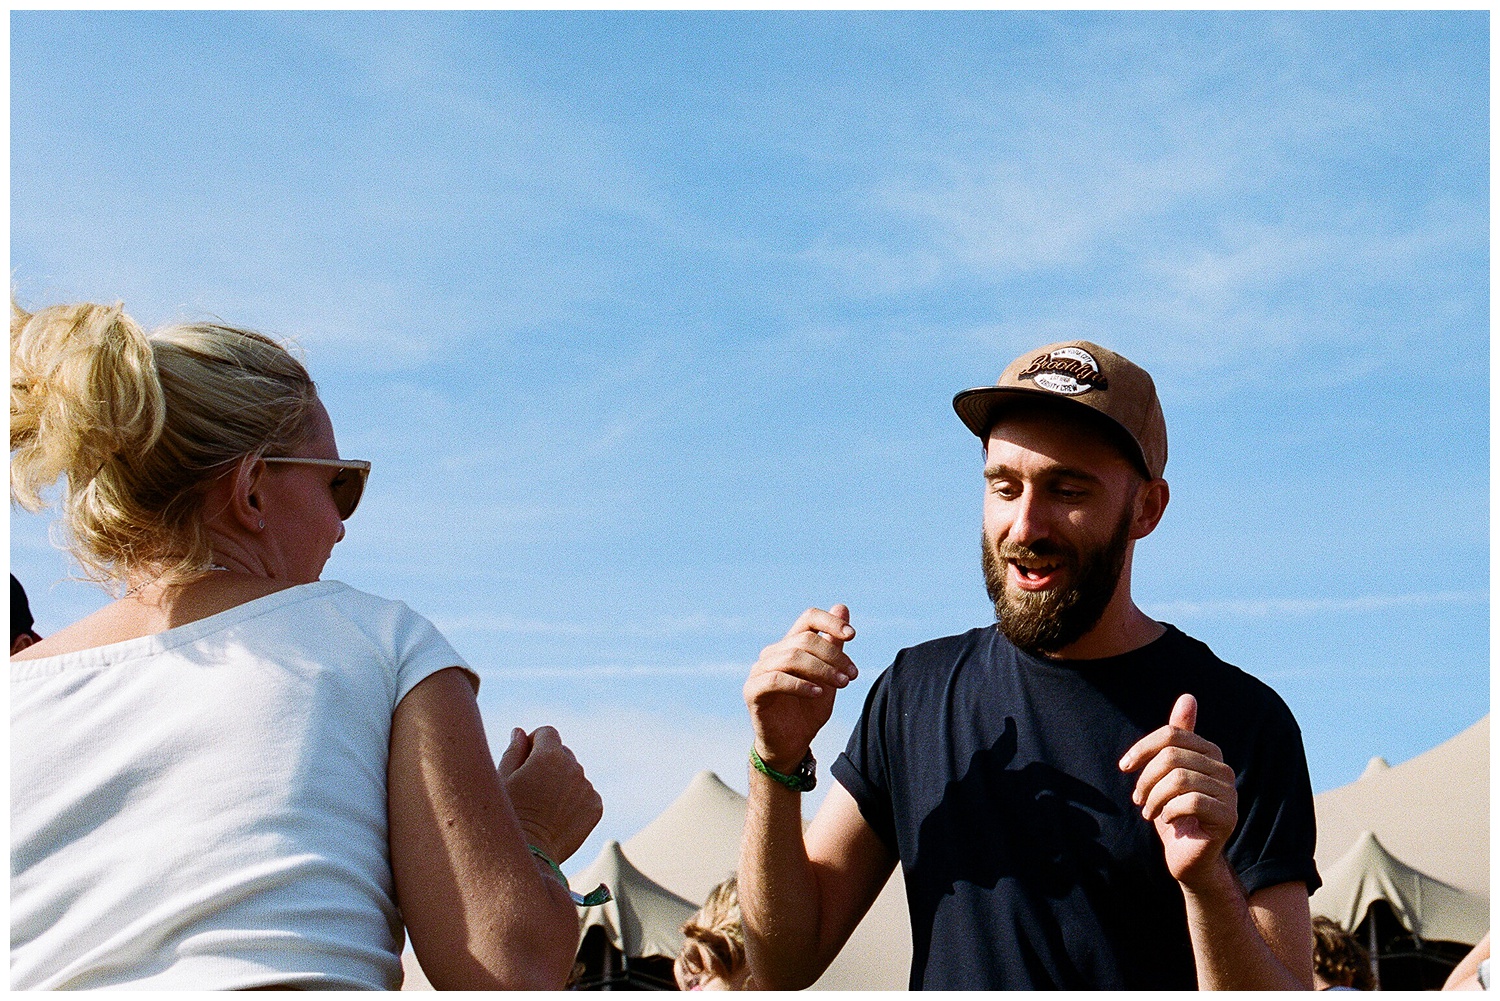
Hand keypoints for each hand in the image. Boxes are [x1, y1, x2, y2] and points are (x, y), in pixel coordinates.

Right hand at [497, 725, 602, 863]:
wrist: (529, 855)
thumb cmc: (508, 815)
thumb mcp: (502, 780)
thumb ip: (514, 751)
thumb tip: (520, 732)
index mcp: (549, 755)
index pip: (547, 733)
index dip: (533, 744)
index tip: (524, 761)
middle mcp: (573, 767)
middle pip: (563, 753)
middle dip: (549, 763)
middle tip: (532, 788)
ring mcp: (587, 787)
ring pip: (574, 774)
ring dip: (563, 781)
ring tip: (544, 806)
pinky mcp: (596, 806)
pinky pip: (585, 793)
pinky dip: (574, 800)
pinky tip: (557, 816)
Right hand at [743, 604, 857, 772]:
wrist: (791, 745)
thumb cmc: (808, 710)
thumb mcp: (829, 676)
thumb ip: (834, 644)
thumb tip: (842, 607)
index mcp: (791, 645)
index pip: (808, 619)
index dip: (830, 622)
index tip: (852, 636)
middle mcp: (773, 653)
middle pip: (805, 640)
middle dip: (834, 656)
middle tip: (851, 675)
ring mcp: (760, 671)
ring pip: (792, 657)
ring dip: (822, 669)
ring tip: (841, 684)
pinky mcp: (753, 691)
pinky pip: (775, 680)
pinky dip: (800, 685)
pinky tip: (818, 694)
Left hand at [1118, 694, 1237, 890]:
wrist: (1188, 858)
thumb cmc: (1174, 813)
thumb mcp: (1168, 773)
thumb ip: (1176, 740)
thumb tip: (1189, 696)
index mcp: (1209, 754)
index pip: (1172, 734)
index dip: (1143, 748)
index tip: (1125, 766)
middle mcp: (1223, 770)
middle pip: (1172, 757)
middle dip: (1146, 778)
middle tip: (1138, 798)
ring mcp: (1229, 794)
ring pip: (1179, 779)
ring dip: (1154, 797)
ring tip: (1148, 811)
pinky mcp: (1228, 817)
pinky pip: (1190, 801)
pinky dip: (1168, 811)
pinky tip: (1165, 820)